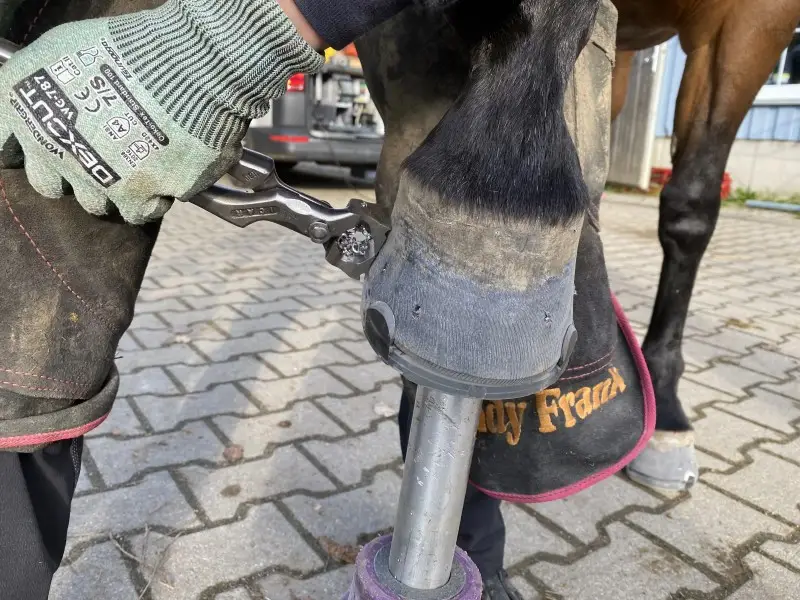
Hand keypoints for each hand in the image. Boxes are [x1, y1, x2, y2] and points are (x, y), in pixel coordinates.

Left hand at [0, 0, 322, 223]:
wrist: (187, 67)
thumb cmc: (131, 48)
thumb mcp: (65, 49)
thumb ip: (49, 85)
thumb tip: (55, 105)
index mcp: (24, 112)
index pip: (2, 149)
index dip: (26, 152)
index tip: (52, 147)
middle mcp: (52, 151)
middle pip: (51, 185)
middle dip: (75, 173)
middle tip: (104, 154)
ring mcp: (95, 180)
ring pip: (98, 204)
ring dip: (117, 188)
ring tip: (142, 163)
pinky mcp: (138, 198)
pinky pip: (143, 210)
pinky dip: (155, 198)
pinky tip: (169, 174)